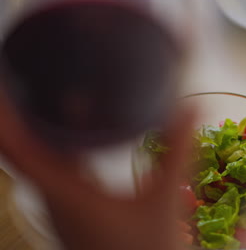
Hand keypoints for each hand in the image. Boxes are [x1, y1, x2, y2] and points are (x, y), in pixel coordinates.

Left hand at [0, 89, 193, 249]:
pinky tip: (75, 128)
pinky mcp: (72, 209)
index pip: (17, 147)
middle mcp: (54, 198)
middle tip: (30, 75)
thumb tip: (189, 109)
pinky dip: (54, 141)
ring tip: (45, 91)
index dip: (5, 113)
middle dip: (19, 110)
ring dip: (34, 125)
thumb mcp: (164, 201)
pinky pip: (52, 166)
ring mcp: (60, 205)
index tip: (6, 80)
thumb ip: (176, 154)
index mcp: (67, 194)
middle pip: (20, 147)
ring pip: (35, 157)